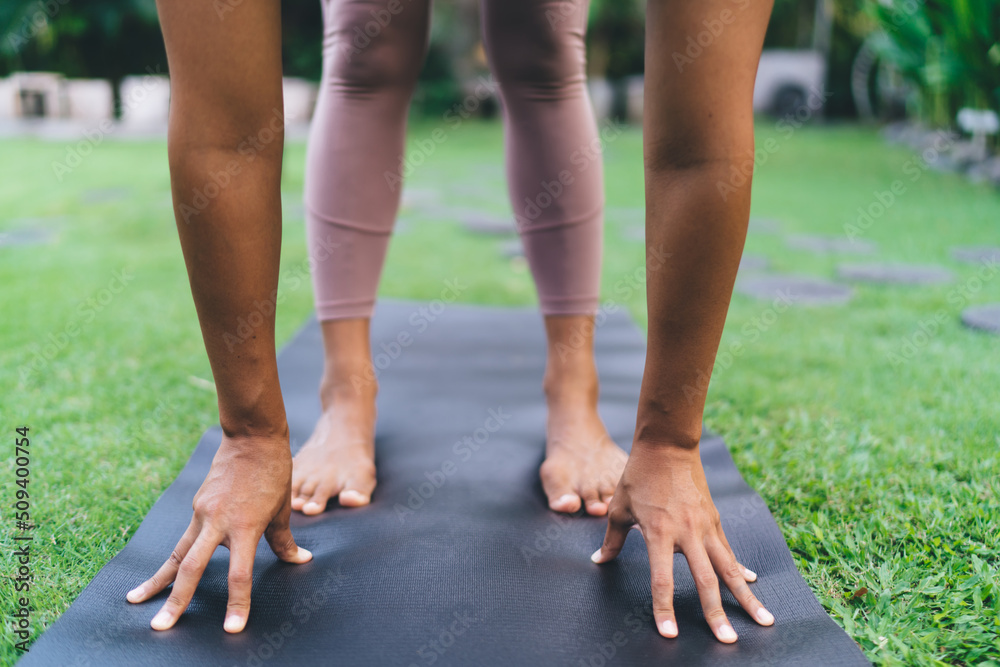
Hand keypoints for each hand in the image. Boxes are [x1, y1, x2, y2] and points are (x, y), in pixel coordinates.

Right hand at [125, 433, 312, 632]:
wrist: (253, 436)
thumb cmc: (274, 471)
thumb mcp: (283, 508)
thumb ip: (284, 540)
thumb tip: (300, 560)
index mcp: (245, 526)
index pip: (239, 574)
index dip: (237, 602)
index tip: (232, 628)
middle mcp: (218, 522)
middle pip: (191, 568)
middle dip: (175, 600)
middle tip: (160, 627)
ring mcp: (203, 513)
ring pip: (177, 553)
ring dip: (158, 580)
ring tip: (136, 601)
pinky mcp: (197, 506)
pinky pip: (186, 537)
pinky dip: (176, 556)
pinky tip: (165, 572)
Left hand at [591, 442, 772, 642]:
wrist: (667, 445)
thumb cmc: (638, 476)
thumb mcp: (619, 507)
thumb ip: (612, 539)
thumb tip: (599, 561)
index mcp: (659, 532)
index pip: (662, 579)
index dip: (664, 608)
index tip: (670, 633)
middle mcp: (687, 533)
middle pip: (706, 580)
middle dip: (717, 614)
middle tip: (727, 641)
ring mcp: (706, 526)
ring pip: (729, 568)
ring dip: (746, 597)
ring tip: (764, 621)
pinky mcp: (715, 519)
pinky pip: (730, 551)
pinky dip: (741, 570)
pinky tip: (752, 584)